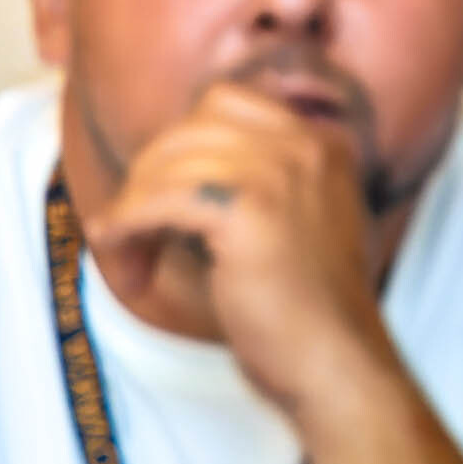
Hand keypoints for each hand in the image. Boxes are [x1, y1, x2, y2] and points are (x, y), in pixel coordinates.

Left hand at [85, 82, 399, 415]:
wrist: (337, 362)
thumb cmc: (307, 310)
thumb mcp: (295, 222)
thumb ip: (252, 182)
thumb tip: (160, 170)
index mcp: (323, 142)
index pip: (227, 101)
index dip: (181, 143)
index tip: (161, 193)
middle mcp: (306, 145)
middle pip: (192, 125)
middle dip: (149, 173)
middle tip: (136, 229)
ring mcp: (281, 173)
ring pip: (169, 161)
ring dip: (132, 207)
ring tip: (128, 256)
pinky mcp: (249, 211)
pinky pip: (159, 200)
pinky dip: (127, 228)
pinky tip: (125, 261)